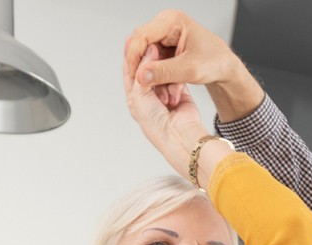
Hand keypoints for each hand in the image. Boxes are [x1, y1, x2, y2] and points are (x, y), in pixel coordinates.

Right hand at [124, 10, 264, 120]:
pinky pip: (155, 61)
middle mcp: (166, 24)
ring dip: (153, 76)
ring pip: (148, 56)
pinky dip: (160, 76)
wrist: (226, 68)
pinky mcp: (166, 47)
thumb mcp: (190, 69)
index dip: (134, 57)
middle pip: (142, 45)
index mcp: (172, 21)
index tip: (134, 76)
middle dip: (145, 69)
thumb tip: (141, 76)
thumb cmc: (216, 62)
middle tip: (146, 88)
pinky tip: (169, 88)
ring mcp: (166, 35)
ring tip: (165, 93)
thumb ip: (164, 72)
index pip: (142, 36)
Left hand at [124, 44, 206, 176]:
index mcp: (135, 99)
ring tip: (163, 60)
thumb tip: (147, 53)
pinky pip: (177, 78)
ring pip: (162, 72)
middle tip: (152, 46)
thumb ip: (142, 72)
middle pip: (147, 70)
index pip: (130, 73)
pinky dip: (175, 75)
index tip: (133, 41)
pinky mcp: (180, 94)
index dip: (131, 57)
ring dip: (163, 69)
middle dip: (150, 59)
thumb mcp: (139, 95)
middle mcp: (150, 97)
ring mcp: (165, 95)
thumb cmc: (156, 124)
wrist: (179, 136)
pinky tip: (174, 72)